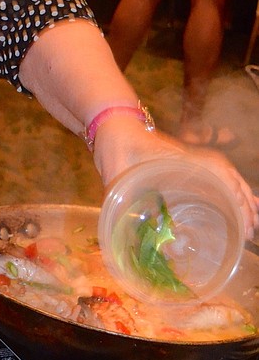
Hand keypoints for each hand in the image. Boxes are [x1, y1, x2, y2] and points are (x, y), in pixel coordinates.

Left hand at [90, 115, 258, 238]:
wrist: (114, 125)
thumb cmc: (116, 146)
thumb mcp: (117, 174)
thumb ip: (120, 201)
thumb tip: (130, 234)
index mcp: (181, 160)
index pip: (220, 175)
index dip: (235, 198)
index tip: (243, 221)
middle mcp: (193, 159)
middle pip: (231, 178)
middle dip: (245, 205)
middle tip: (250, 232)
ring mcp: (193, 160)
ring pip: (229, 177)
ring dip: (243, 199)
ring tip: (252, 225)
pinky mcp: (188, 164)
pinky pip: (218, 176)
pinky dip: (232, 191)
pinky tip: (241, 206)